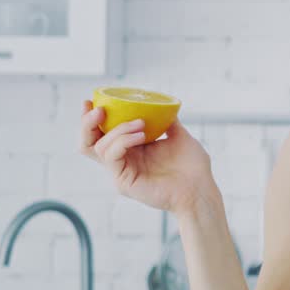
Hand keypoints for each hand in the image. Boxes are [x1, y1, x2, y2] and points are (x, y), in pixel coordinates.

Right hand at [78, 99, 217, 216]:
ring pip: (100, 146)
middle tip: (99, 109)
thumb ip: (167, 121)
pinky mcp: (123, 181)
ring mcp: (121, 171)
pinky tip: (141, 135)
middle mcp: (122, 160)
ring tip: (140, 124)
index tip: (91, 101)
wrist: (200, 188)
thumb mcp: (179, 136)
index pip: (102, 134)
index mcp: (131, 149)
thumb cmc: (192, 167)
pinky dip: (122, 141)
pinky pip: (112, 156)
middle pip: (89, 142)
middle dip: (88, 123)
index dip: (92, 119)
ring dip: (118, 129)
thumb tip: (163, 104)